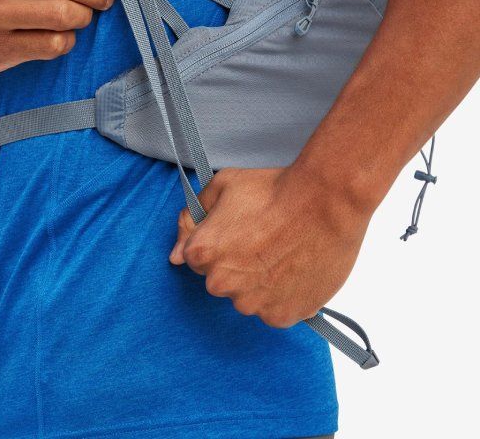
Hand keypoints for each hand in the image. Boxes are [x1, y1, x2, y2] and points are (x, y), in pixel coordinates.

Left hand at [169, 166, 371, 327]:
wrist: (325, 201)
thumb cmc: (274, 189)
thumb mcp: (222, 185)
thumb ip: (192, 217)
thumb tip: (175, 254)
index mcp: (201, 254)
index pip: (196, 258)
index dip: (219, 242)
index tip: (240, 231)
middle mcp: (221, 284)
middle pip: (221, 280)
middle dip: (236, 265)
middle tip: (264, 240)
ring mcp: (252, 303)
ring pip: (248, 297)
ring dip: (259, 282)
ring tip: (283, 253)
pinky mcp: (282, 315)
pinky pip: (274, 310)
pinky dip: (283, 296)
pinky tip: (295, 269)